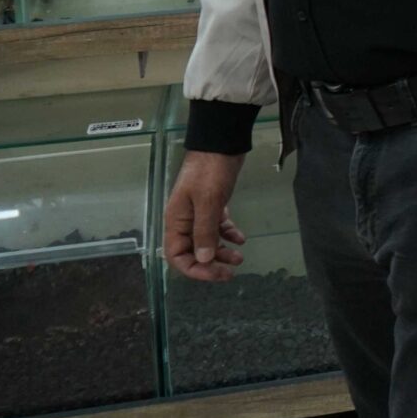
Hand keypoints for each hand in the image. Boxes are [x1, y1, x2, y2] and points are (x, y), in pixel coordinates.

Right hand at [164, 151, 248, 282]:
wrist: (221, 143)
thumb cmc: (210, 171)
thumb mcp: (208, 202)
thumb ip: (205, 231)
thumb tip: (204, 259)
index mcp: (176, 221)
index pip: (176, 256)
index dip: (194, 269)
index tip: (215, 274)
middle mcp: (184, 220)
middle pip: (192, 251)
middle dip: (210, 264)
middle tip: (231, 271)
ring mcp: (199, 212)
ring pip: (207, 240)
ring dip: (221, 251)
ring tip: (240, 257)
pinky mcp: (213, 204)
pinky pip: (217, 226)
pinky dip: (228, 234)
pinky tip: (241, 239)